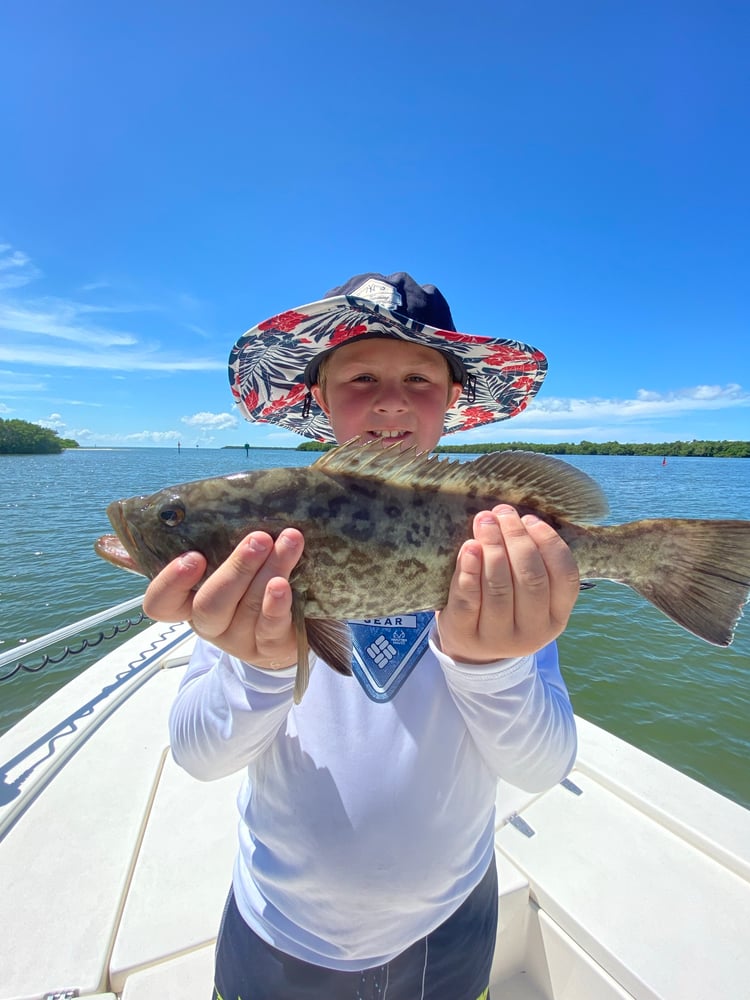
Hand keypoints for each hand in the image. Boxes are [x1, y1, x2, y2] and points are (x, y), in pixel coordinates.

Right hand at [142, 528, 303, 668]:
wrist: (277, 635)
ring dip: (270, 570)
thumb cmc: (238, 589)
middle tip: (257, 538)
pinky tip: (284, 585)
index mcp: (186, 604)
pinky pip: (271, 628)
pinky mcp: (271, 645)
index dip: (171, 584)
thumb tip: (106, 544)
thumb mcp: (208, 569)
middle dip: (235, 569)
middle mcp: (210, 624)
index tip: (191, 557)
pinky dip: (278, 605)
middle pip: (212, 604)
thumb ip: (170, 551)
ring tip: (288, 541)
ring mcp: (240, 639)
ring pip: (249, 607)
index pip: (161, 604)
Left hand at [436, 504, 579, 662]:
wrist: (472, 651)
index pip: (565, 576)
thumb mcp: (531, 598)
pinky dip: (469, 570)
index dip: (549, 542)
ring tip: (485, 521)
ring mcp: (498, 637)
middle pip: (531, 578)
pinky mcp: (466, 634)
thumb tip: (523, 518)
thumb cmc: (506, 609)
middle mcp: (532, 632)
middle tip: (502, 513)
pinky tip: (470, 547)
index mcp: (556, 618)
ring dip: (493, 547)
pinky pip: (469, 599)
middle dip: (517, 539)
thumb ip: (535, 564)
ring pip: (499, 587)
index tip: (530, 520)